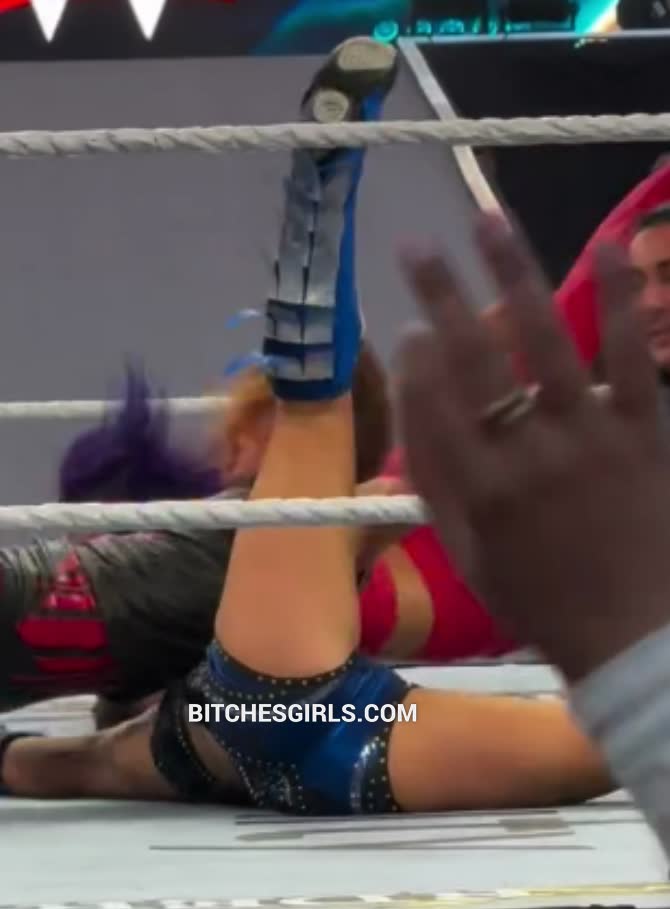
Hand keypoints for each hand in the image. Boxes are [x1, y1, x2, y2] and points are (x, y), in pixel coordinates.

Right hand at [396, 215, 669, 681]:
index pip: (430, 401)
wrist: (634, 639)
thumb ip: (431, 477)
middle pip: (473, 358)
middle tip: (416, 245)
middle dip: (440, 294)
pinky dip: (618, 300)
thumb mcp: (464, 553)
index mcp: (476, 491)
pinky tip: (605, 246)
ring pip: (544, 340)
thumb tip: (411, 395)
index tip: (408, 326)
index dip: (414, 356)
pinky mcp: (643, 431)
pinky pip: (629, 355)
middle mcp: (525, 453)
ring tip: (486, 220)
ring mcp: (588, 437)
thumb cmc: (538, 599)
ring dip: (512, 274)